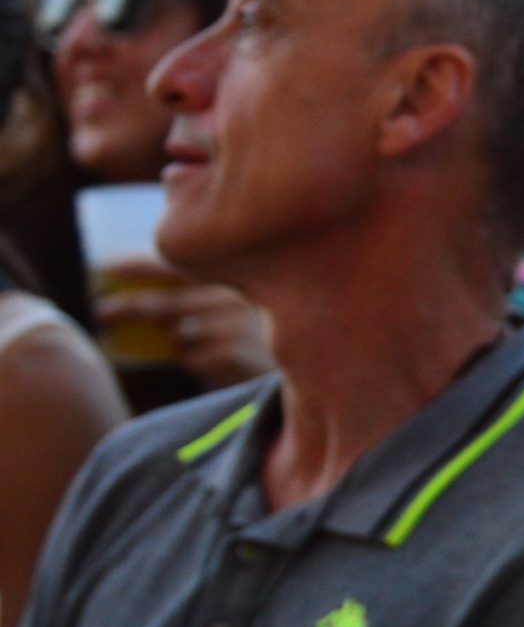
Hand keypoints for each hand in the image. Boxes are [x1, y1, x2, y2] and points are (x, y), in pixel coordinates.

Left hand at [96, 261, 275, 386]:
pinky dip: (198, 361)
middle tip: (104, 312)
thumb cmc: (270, 329)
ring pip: (178, 334)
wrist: (316, 359)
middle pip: (165, 304)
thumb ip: (206, 294)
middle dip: (128, 308)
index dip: (137, 265)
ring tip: (199, 342)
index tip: (108, 268)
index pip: (174, 265)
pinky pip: (192, 359)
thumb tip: (152, 304)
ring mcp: (234, 326)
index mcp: (234, 275)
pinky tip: (222, 360)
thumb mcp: (242, 301)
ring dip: (179, 340)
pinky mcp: (233, 355)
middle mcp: (233, 297)